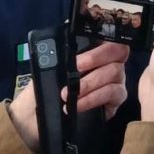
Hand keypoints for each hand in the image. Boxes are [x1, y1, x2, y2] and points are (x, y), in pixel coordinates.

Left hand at [7, 41, 128, 153]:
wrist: (35, 119)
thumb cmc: (43, 90)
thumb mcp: (47, 71)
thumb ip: (60, 59)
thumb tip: (63, 50)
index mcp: (94, 48)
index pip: (107, 35)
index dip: (104, 34)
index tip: (87, 40)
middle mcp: (109, 61)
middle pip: (117, 50)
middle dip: (96, 57)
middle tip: (76, 69)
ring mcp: (116, 79)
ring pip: (114, 72)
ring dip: (90, 82)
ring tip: (68, 94)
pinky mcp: (117, 99)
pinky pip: (113, 93)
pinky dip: (94, 98)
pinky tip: (78, 105)